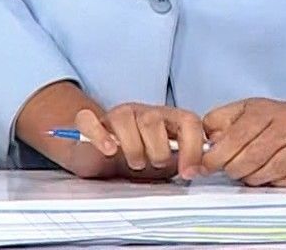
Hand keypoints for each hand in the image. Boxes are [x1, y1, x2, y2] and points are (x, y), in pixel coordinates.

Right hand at [78, 103, 209, 180]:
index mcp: (166, 119)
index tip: (189, 171)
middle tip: (154, 165)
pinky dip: (101, 136)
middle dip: (158, 150)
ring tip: (136, 163)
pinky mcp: (90, 122)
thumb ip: (180, 163)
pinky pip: (90, 120)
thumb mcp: (164, 165)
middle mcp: (143, 112)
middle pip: (154, 120)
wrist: (98, 155)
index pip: (188, 120)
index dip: (192, 147)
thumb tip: (196, 169)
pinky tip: (109, 150)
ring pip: (126, 120)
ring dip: (133, 148)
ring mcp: (116, 115)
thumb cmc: (136, 158)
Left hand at [200, 96, 285, 186]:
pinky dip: (274, 182)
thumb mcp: (247, 110)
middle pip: (251, 157)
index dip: (218, 155)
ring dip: (252, 178)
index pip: (236, 136)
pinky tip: (270, 176)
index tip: (207, 165)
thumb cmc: (280, 119)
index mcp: (266, 112)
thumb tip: (204, 140)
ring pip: (268, 171)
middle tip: (229, 170)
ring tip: (248, 173)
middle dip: (233, 169)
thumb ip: (221, 121)